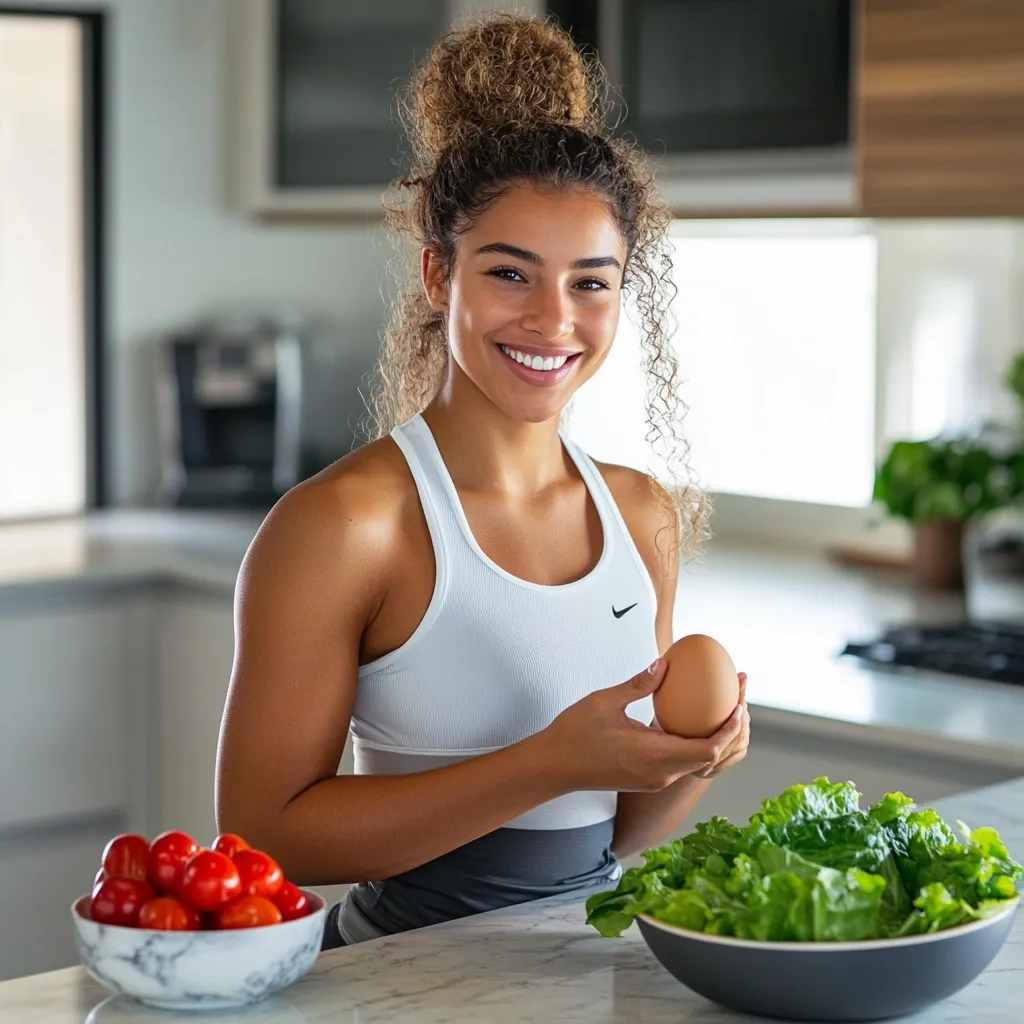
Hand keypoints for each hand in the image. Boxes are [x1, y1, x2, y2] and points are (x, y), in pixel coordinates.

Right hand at [538, 659, 744, 792]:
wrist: (554, 767)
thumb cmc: (574, 734)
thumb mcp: (605, 701)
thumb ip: (639, 683)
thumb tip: (665, 663)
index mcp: (652, 756)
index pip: (708, 750)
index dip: (730, 729)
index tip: (738, 705)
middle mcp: (659, 774)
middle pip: (712, 760)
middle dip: (731, 732)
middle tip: (737, 701)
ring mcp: (654, 780)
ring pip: (699, 764)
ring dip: (716, 740)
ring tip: (722, 710)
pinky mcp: (648, 780)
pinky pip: (682, 764)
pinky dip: (696, 745)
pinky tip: (693, 722)